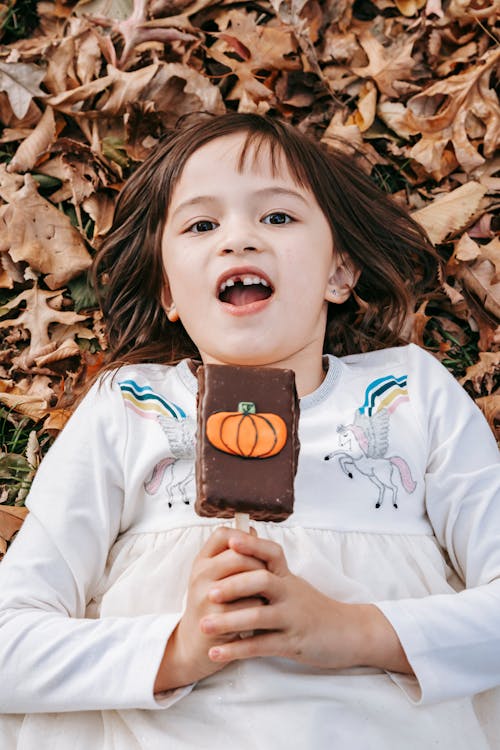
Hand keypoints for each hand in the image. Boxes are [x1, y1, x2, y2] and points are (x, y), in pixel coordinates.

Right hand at [154, 527, 264, 692]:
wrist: (194, 646)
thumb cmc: (212, 607)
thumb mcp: (215, 577)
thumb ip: (232, 555)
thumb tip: (252, 530)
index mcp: (201, 561)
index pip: (223, 534)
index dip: (244, 538)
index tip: (256, 551)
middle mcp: (200, 575)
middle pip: (238, 554)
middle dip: (260, 563)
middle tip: (269, 574)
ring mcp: (207, 596)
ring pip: (249, 577)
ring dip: (263, 585)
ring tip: (265, 593)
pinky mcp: (218, 619)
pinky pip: (252, 603)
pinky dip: (261, 606)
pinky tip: (259, 612)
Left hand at [200, 533, 411, 674]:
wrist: (349, 632)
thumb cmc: (313, 607)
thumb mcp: (293, 584)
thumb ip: (270, 570)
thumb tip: (243, 543)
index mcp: (287, 576)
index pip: (271, 553)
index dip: (251, 545)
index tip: (230, 540)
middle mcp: (290, 592)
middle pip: (262, 581)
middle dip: (234, 586)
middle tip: (208, 593)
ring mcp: (293, 618)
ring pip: (259, 615)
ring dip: (229, 621)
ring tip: (204, 626)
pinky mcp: (294, 642)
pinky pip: (262, 645)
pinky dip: (237, 649)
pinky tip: (217, 653)